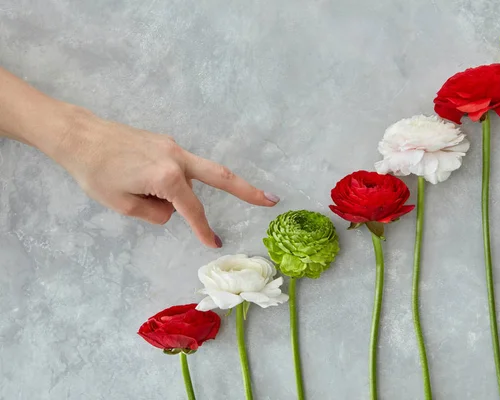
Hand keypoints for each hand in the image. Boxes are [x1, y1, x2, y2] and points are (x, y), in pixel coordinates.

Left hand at [52, 111, 278, 247]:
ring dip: (182, 191)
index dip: (204, 230)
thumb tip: (170, 209)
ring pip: (191, 174)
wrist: (78, 135)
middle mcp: (177, 157)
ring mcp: (172, 146)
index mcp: (168, 176)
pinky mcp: (164, 142)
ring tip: (134, 189)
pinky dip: (169, 180)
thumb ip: (155, 213)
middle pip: (220, 176)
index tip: (215, 244)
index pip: (193, 210)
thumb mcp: (123, 204)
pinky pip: (175, 167)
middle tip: (271, 200)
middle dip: (247, 190)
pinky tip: (138, 179)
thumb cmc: (96, 172)